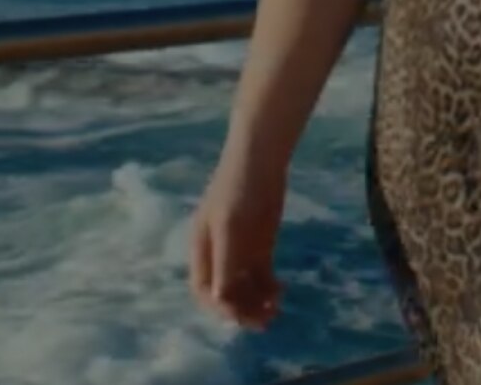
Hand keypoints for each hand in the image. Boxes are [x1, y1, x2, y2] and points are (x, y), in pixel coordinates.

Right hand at [189, 154, 288, 329]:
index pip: (204, 289)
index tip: (238, 316)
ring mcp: (240, 250)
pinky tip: (279, 293)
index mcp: (201, 250)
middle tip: (262, 322)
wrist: (262, 159)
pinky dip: (268, 288)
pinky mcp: (260, 245)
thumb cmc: (238, 189)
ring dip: (256, 302)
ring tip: (273, 312)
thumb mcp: (229, 225)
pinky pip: (261, 275)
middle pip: (224, 293)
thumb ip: (226, 261)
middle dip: (240, 310)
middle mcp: (219, 255)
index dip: (218, 307)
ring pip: (244, 287)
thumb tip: (218, 298)